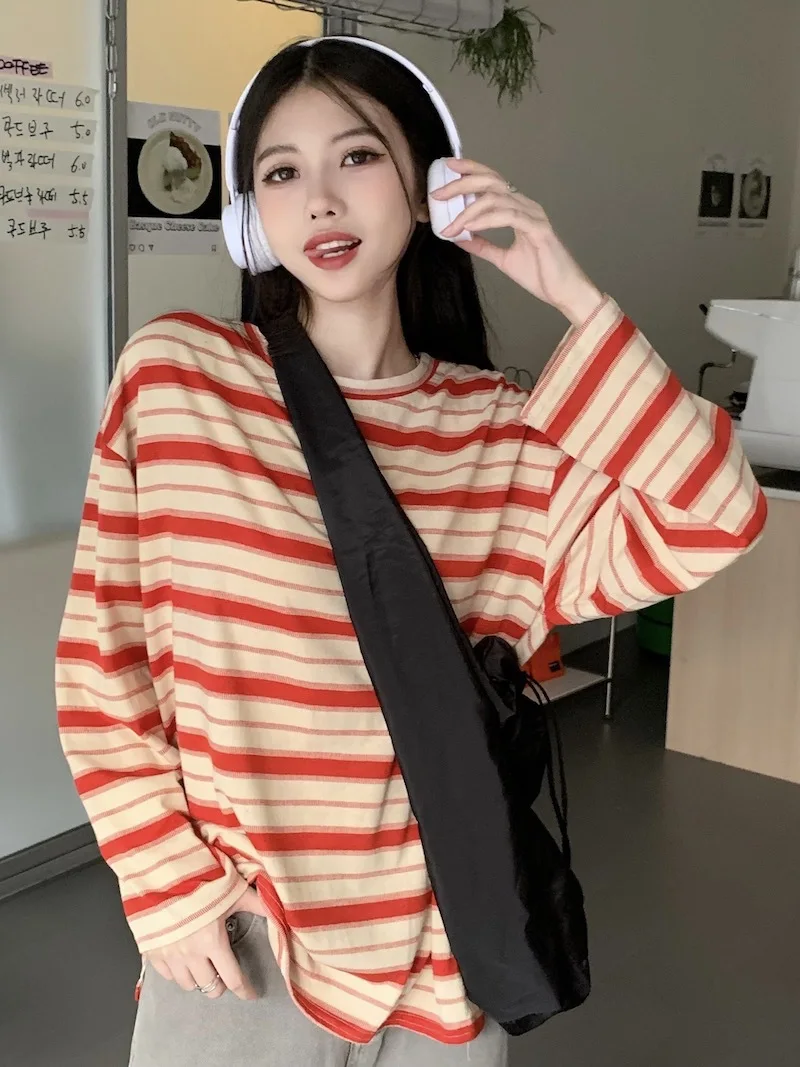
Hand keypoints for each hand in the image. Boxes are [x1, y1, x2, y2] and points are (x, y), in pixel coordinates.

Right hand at [143, 884, 267, 1000]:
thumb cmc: (200, 879)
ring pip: (187, 985)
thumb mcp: (234, 890)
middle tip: (225, 973)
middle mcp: (191, 954)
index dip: (244, 990)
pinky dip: (177, 973)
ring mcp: (169, 955)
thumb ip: (256, 904)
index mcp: (213, 942)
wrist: (162, 872)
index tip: (250, 994)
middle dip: (221, 983)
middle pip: (210, 987)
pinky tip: (183, 961)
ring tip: (204, 967)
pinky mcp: (152, 951)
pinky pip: (166, 975)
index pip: (233, 979)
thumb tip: (277, 909)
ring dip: (199, 980)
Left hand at [433, 158, 603, 326]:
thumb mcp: (502, 259)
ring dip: (468, 210)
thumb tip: (460, 238)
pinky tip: (469, 226)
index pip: (492, 182)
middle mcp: (527, 206)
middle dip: (462, 184)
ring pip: (496, 199)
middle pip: (491, 182)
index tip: (448, 167)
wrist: (564, 292)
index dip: (471, 170)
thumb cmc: (540, 274)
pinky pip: (507, 216)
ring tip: (449, 223)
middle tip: (438, 194)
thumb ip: (483, 246)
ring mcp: (533, 215)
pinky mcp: (538, 229)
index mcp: (519, 209)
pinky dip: (485, 220)